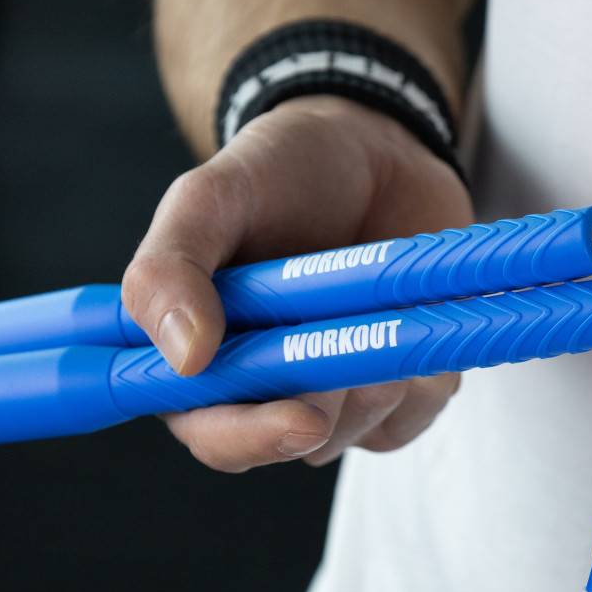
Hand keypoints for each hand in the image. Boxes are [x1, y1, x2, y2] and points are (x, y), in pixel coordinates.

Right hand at [122, 96, 472, 470]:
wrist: (369, 148)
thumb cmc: (278, 172)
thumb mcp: (208, 199)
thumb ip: (170, 269)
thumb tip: (183, 359)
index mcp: (203, 356)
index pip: (211, 432)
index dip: (248, 439)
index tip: (300, 418)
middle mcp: (265, 384)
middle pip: (291, 444)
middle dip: (329, 402)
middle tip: (353, 336)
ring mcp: (332, 388)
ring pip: (357, 432)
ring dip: (377, 377)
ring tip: (377, 302)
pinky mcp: (391, 383)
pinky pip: (411, 417)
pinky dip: (421, 378)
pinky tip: (410, 318)